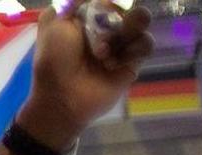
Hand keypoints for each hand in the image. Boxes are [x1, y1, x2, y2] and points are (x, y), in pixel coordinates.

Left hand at [19, 0, 152, 142]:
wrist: (63, 97)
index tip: (102, 5)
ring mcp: (121, 42)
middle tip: (103, 30)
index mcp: (87, 15)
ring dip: (124, 33)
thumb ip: (72, 1)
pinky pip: (146, 43)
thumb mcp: (54, 22)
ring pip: (141, 20)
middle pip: (129, 5)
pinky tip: (113, 64)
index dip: (110, 1)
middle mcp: (106, 26)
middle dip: (117, 16)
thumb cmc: (54, 59)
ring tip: (102, 54)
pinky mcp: (133, 61)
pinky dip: (132, 50)